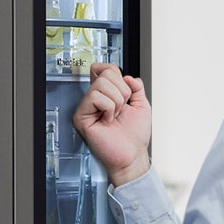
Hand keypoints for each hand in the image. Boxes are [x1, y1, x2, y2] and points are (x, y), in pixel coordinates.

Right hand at [71, 63, 151, 186]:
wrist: (132, 154)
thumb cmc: (135, 136)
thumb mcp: (142, 105)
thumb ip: (136, 87)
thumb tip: (126, 76)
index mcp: (108, 94)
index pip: (105, 69)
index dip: (116, 74)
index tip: (125, 90)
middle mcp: (96, 98)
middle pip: (105, 74)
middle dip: (122, 91)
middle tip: (121, 109)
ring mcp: (87, 106)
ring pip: (101, 84)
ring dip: (116, 102)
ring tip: (114, 116)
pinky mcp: (81, 116)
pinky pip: (95, 97)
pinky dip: (108, 108)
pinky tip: (107, 120)